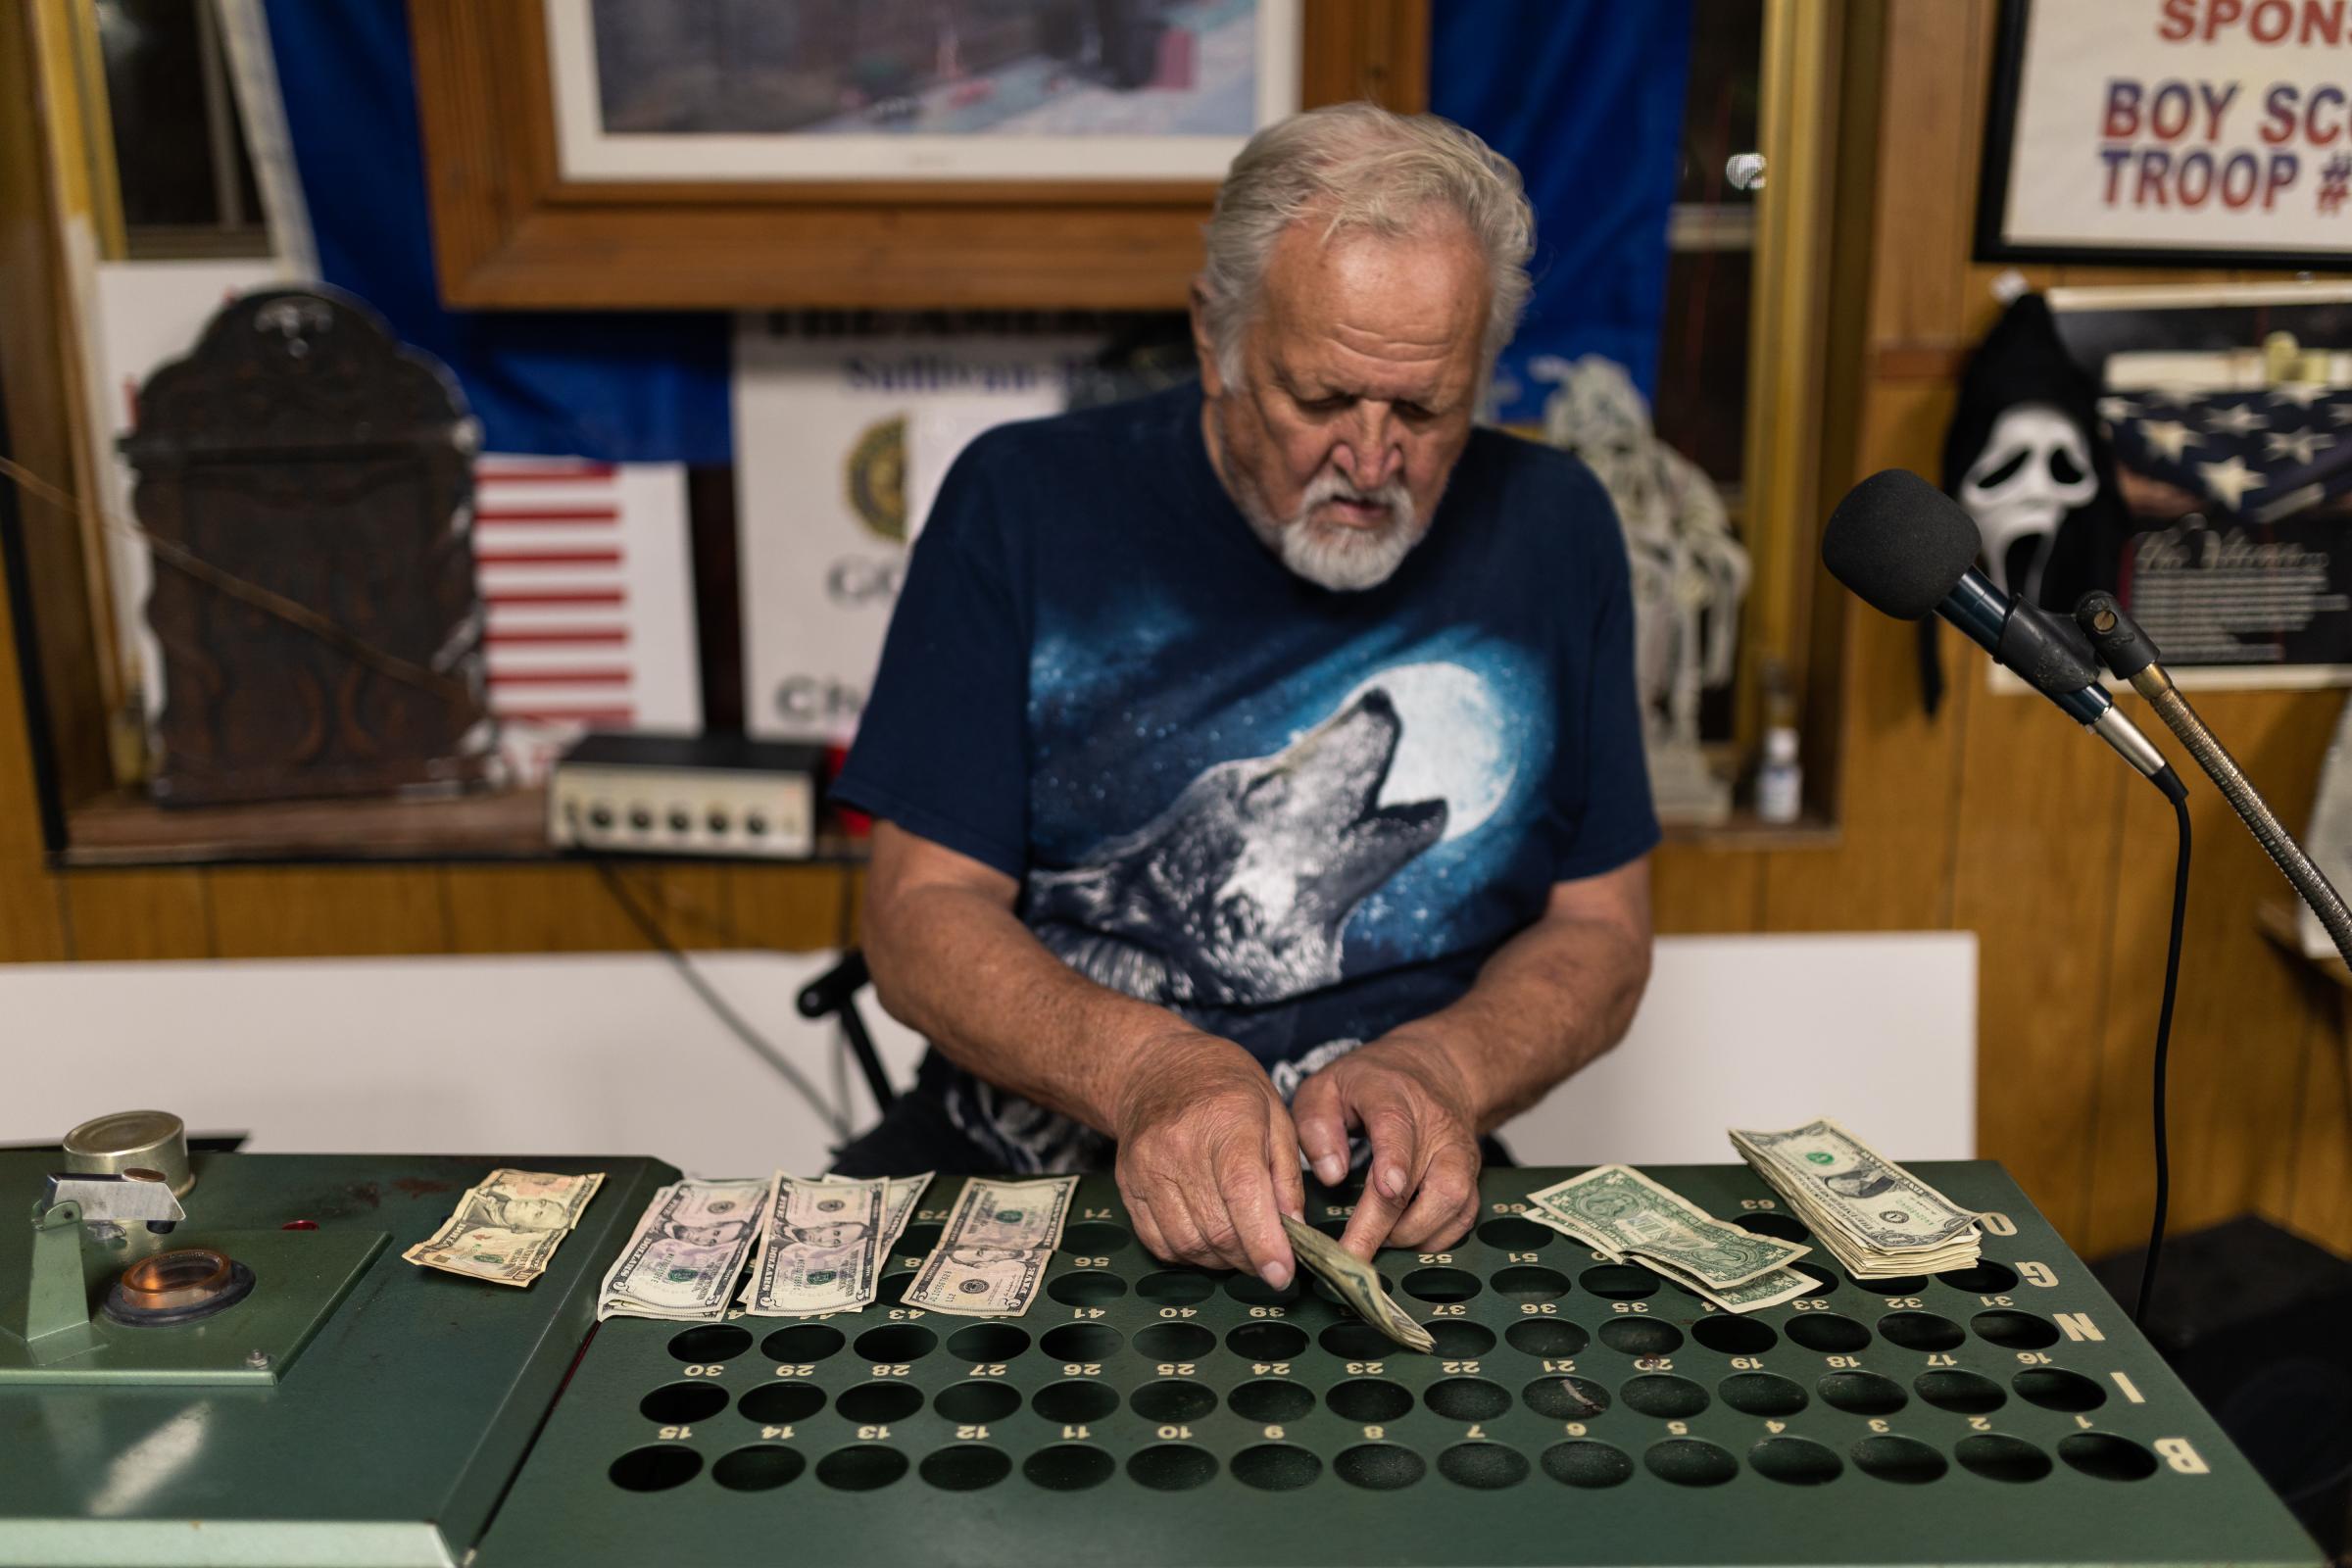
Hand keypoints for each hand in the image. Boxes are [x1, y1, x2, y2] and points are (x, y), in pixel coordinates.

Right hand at [1110, 1031, 1306, 1285]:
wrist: (1153, 1069)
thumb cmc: (1224, 1087)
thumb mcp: (1274, 1112)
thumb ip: (1286, 1173)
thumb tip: (1295, 1228)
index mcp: (1225, 1122)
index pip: (1243, 1194)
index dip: (1265, 1243)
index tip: (1282, 1275)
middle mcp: (1179, 1147)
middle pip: (1217, 1229)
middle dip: (1250, 1259)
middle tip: (1270, 1260)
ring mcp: (1146, 1168)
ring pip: (1188, 1244)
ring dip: (1221, 1260)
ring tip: (1240, 1247)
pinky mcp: (1127, 1186)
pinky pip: (1159, 1242)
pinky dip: (1189, 1253)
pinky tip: (1208, 1239)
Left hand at [1290, 1034, 1481, 1258]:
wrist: (1437, 1071)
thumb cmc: (1371, 1083)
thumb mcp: (1327, 1085)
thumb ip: (1317, 1125)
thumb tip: (1331, 1176)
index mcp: (1393, 1096)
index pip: (1397, 1127)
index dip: (1394, 1159)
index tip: (1386, 1188)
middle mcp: (1437, 1127)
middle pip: (1423, 1180)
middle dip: (1385, 1226)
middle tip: (1349, 1255)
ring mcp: (1460, 1154)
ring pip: (1451, 1204)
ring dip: (1409, 1234)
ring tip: (1372, 1240)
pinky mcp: (1473, 1178)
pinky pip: (1461, 1220)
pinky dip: (1432, 1240)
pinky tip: (1401, 1241)